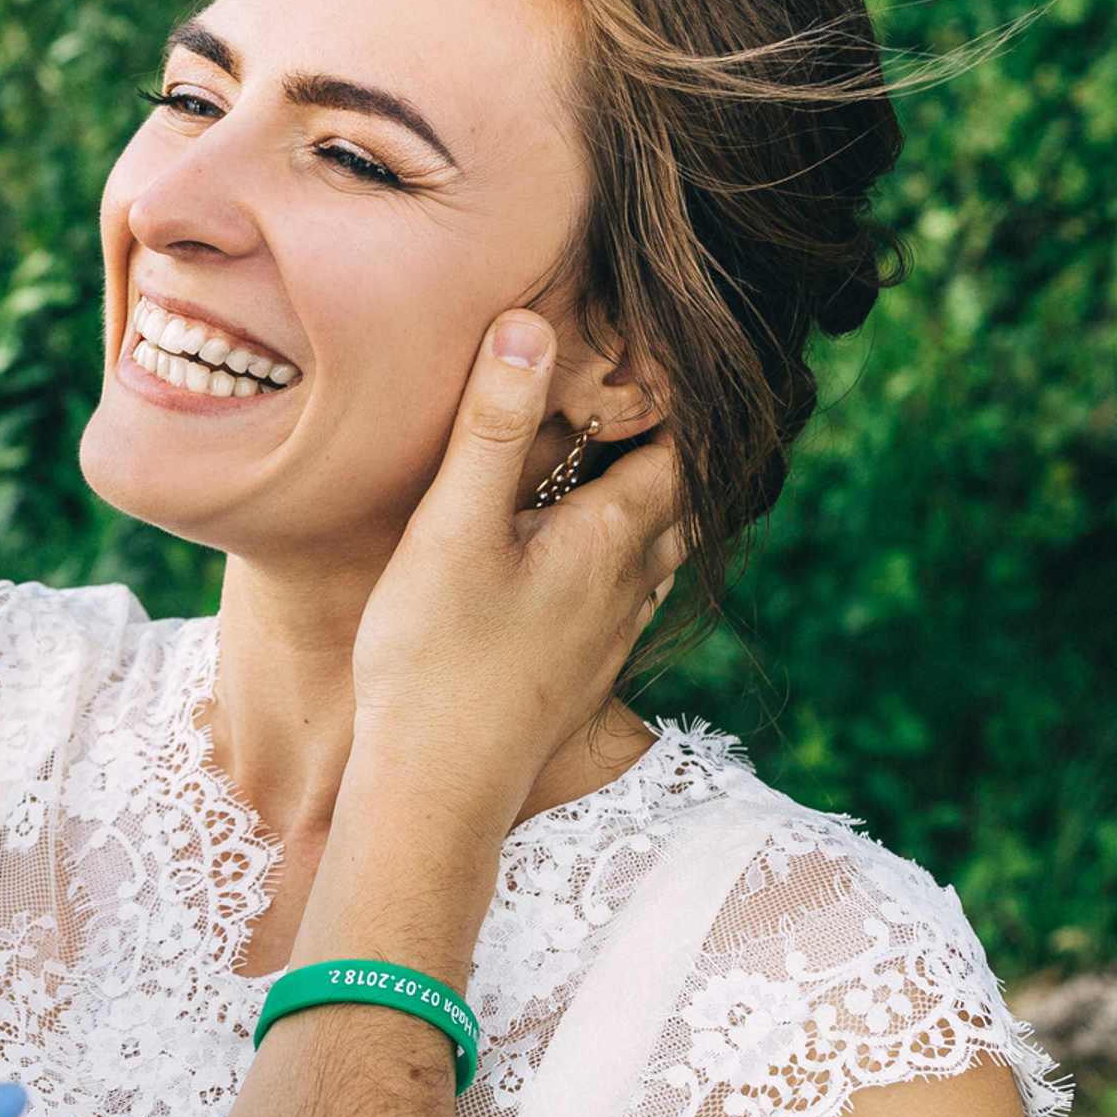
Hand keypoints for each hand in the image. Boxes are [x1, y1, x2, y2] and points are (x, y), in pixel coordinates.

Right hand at [349, 308, 683, 842]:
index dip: (671, 396)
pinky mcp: (582, 671)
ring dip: (652, 501)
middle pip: (681, 499)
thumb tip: (530, 324)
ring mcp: (610, 634)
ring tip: (623, 457)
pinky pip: (630, 594)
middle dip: (671, 443)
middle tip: (636, 392)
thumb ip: (491, 426)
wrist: (435, 792)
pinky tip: (588, 555)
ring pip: (662, 551)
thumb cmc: (435, 658)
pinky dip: (626, 554)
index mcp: (610, 539)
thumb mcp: (452, 528)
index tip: (645, 346)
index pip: (679, 447)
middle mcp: (629, 585)